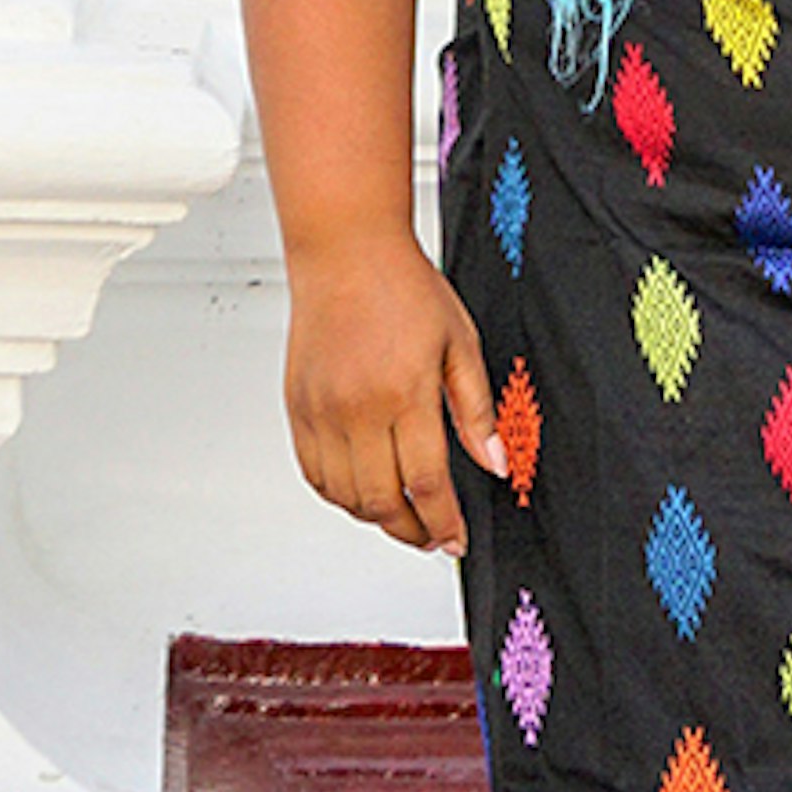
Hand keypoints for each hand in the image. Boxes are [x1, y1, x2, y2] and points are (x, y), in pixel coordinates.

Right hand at [284, 230, 505, 552]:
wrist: (345, 252)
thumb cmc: (403, 286)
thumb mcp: (459, 343)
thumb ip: (476, 410)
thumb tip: (494, 463)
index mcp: (405, 393)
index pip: (427, 483)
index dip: (444, 522)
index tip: (456, 539)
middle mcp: (358, 408)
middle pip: (382, 501)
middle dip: (412, 531)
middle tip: (431, 534)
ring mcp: (322, 410)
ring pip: (345, 496)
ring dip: (375, 517)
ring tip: (401, 514)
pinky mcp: (297, 407)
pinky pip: (314, 474)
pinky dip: (338, 495)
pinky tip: (361, 490)